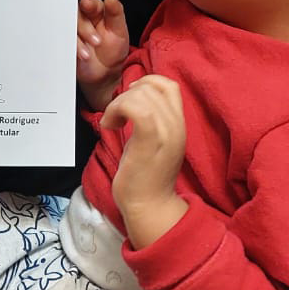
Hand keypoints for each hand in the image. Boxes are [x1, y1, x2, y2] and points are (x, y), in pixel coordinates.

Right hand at [76, 0, 129, 110]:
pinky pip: (61, 44)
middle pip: (75, 16)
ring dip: (77, 42)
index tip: (88, 5)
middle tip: (97, 41)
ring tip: (88, 54)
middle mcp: (82, 21)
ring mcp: (73, 34)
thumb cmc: (113, 50)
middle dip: (84, 28)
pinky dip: (70, 49)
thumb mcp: (119, 30)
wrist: (106, 74)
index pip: (89, 3)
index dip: (88, 4)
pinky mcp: (66, 46)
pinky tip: (80, 56)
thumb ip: (116, 12)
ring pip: (67, 30)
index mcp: (96, 12)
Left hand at [100, 73, 187, 242]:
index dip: (145, 83)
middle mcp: (176, 125)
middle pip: (152, 87)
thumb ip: (151, 119)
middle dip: (127, 94)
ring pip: (142, 95)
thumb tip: (133, 96)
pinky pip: (135, 109)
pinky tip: (110, 125)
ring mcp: (165, 133)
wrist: (149, 206)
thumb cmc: (146, 176)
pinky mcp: (149, 141)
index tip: (129, 99)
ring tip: (113, 121)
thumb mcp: (154, 141)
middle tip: (117, 115)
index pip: (169, 85)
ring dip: (119, 103)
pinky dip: (117, 110)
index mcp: (178, 124)